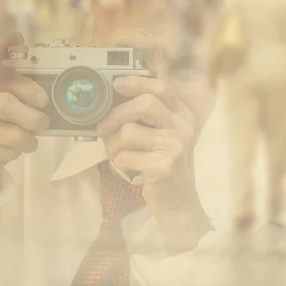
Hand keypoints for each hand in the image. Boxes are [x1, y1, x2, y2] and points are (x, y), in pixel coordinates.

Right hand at [0, 33, 49, 203]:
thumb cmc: (2, 116)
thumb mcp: (11, 98)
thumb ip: (24, 91)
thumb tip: (53, 95)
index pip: (3, 77)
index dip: (26, 87)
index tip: (43, 100)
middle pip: (5, 105)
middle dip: (32, 117)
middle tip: (44, 123)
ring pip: (10, 135)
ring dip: (28, 140)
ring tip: (30, 139)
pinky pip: (6, 152)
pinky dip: (16, 152)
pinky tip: (13, 148)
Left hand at [98, 76, 210, 254]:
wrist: (179, 203)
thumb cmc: (165, 166)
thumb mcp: (164, 137)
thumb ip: (149, 117)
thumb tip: (113, 99)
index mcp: (183, 116)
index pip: (162, 88)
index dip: (137, 83)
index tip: (116, 84)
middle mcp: (182, 128)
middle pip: (145, 104)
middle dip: (117, 113)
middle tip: (102, 126)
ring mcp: (175, 147)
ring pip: (129, 132)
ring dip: (114, 145)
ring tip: (117, 155)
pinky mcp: (163, 167)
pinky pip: (126, 156)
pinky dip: (119, 163)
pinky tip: (127, 168)